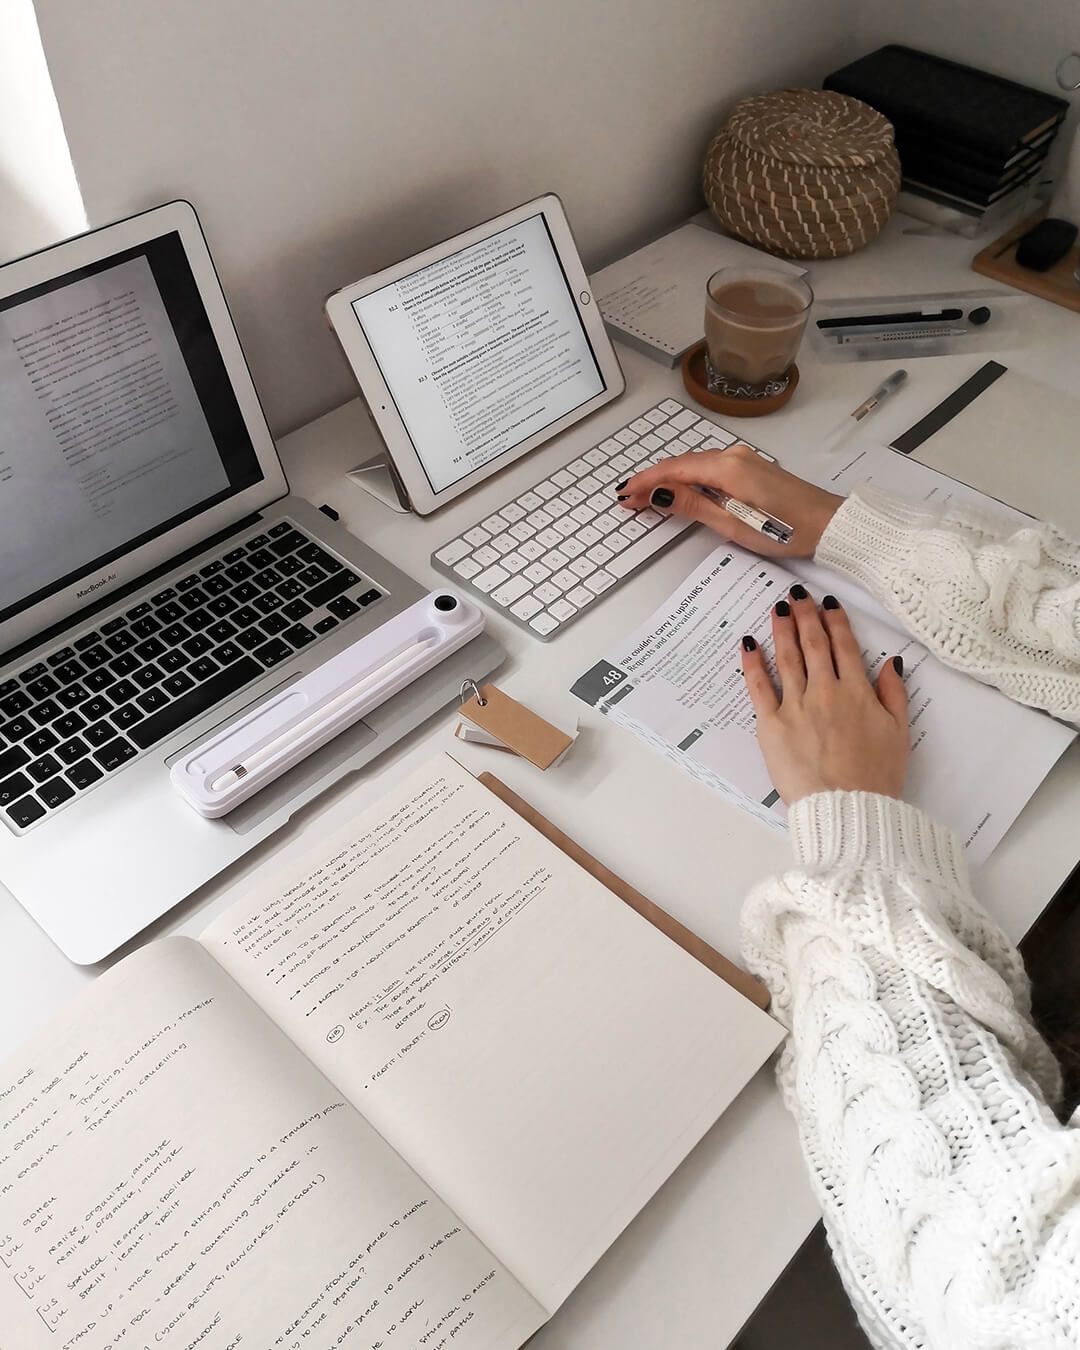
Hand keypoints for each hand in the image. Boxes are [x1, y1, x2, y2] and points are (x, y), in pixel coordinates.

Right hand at [616, 444, 842, 558]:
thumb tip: (657, 494)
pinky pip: (710, 470)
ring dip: (669, 482)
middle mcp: (732, 456)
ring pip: (695, 467)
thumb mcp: (732, 523)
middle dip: (652, 482)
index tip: (623, 495)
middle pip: (682, 465)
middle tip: (627, 501)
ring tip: (646, 499)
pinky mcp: (751, 469)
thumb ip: (692, 505)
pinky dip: (689, 480)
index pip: (673, 470)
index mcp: (726, 467)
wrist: (829, 524)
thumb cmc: (787, 529)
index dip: (645, 482)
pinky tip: (680, 492)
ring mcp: (743, 460)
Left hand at [741, 586, 908, 804]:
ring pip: (787, 658)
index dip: (835, 621)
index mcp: (856, 691)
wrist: (848, 808)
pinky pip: (759, 688)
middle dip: (805, 614)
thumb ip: (893, 694)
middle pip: (813, 644)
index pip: (844, 646)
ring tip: (778, 609)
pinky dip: (753, 664)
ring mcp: (796, 707)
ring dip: (782, 629)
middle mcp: (825, 691)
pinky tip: (748, 645)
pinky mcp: (772, 725)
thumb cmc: (876, 776)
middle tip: (798, 594)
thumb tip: (890, 663)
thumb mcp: (899, 733)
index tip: (827, 603)